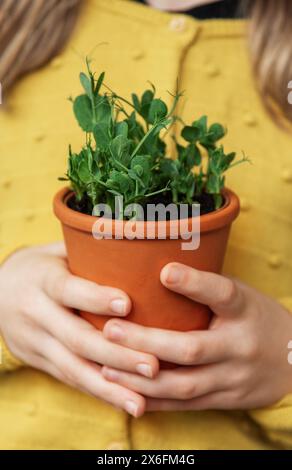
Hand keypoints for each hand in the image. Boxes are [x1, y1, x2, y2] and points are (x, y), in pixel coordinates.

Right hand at [0, 243, 158, 415]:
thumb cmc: (42, 267)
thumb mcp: (57, 252)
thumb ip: (91, 251)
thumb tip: (142, 240)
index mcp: (42, 280)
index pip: (68, 289)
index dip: (96, 298)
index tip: (128, 305)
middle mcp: (35, 313)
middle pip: (76, 337)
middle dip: (116, 355)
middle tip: (153, 364)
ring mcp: (35, 341)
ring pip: (72, 368)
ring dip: (108, 387)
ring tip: (141, 402)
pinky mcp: (38, 361)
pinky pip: (69, 379)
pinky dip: (97, 392)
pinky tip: (123, 401)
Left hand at [102, 262, 291, 410]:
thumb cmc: (254, 318)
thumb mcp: (240, 294)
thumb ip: (206, 287)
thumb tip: (154, 267)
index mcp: (244, 310)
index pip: (222, 294)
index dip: (194, 282)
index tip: (164, 271)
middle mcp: (239, 346)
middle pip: (191, 348)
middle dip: (146, 341)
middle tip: (111, 329)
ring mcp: (233, 378)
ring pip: (183, 384)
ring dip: (141, 378)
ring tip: (107, 366)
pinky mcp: (225, 399)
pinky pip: (186, 405)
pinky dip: (154, 401)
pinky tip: (127, 393)